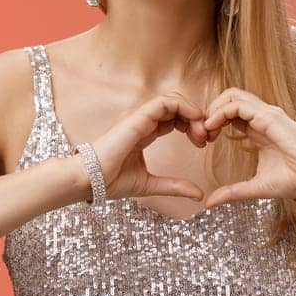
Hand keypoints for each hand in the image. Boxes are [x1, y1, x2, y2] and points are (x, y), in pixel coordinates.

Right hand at [87, 92, 210, 201]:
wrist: (88, 180)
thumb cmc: (110, 181)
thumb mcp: (151, 184)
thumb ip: (175, 186)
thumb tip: (199, 195)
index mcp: (144, 131)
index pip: (173, 118)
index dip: (192, 126)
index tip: (203, 143)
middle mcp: (142, 120)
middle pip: (177, 106)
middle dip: (196, 119)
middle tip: (206, 138)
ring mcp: (139, 116)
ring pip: (173, 100)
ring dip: (193, 113)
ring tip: (201, 134)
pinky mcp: (137, 117)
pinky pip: (166, 101)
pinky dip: (185, 107)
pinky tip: (194, 122)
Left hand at [200, 88, 295, 208]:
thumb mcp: (257, 187)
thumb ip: (233, 192)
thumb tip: (209, 203)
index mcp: (260, 130)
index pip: (231, 114)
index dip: (214, 122)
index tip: (204, 141)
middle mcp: (263, 118)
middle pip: (230, 98)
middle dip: (210, 111)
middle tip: (201, 133)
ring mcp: (267, 115)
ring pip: (232, 95)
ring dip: (213, 109)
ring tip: (205, 129)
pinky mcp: (270, 117)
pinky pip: (239, 105)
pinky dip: (221, 112)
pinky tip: (213, 126)